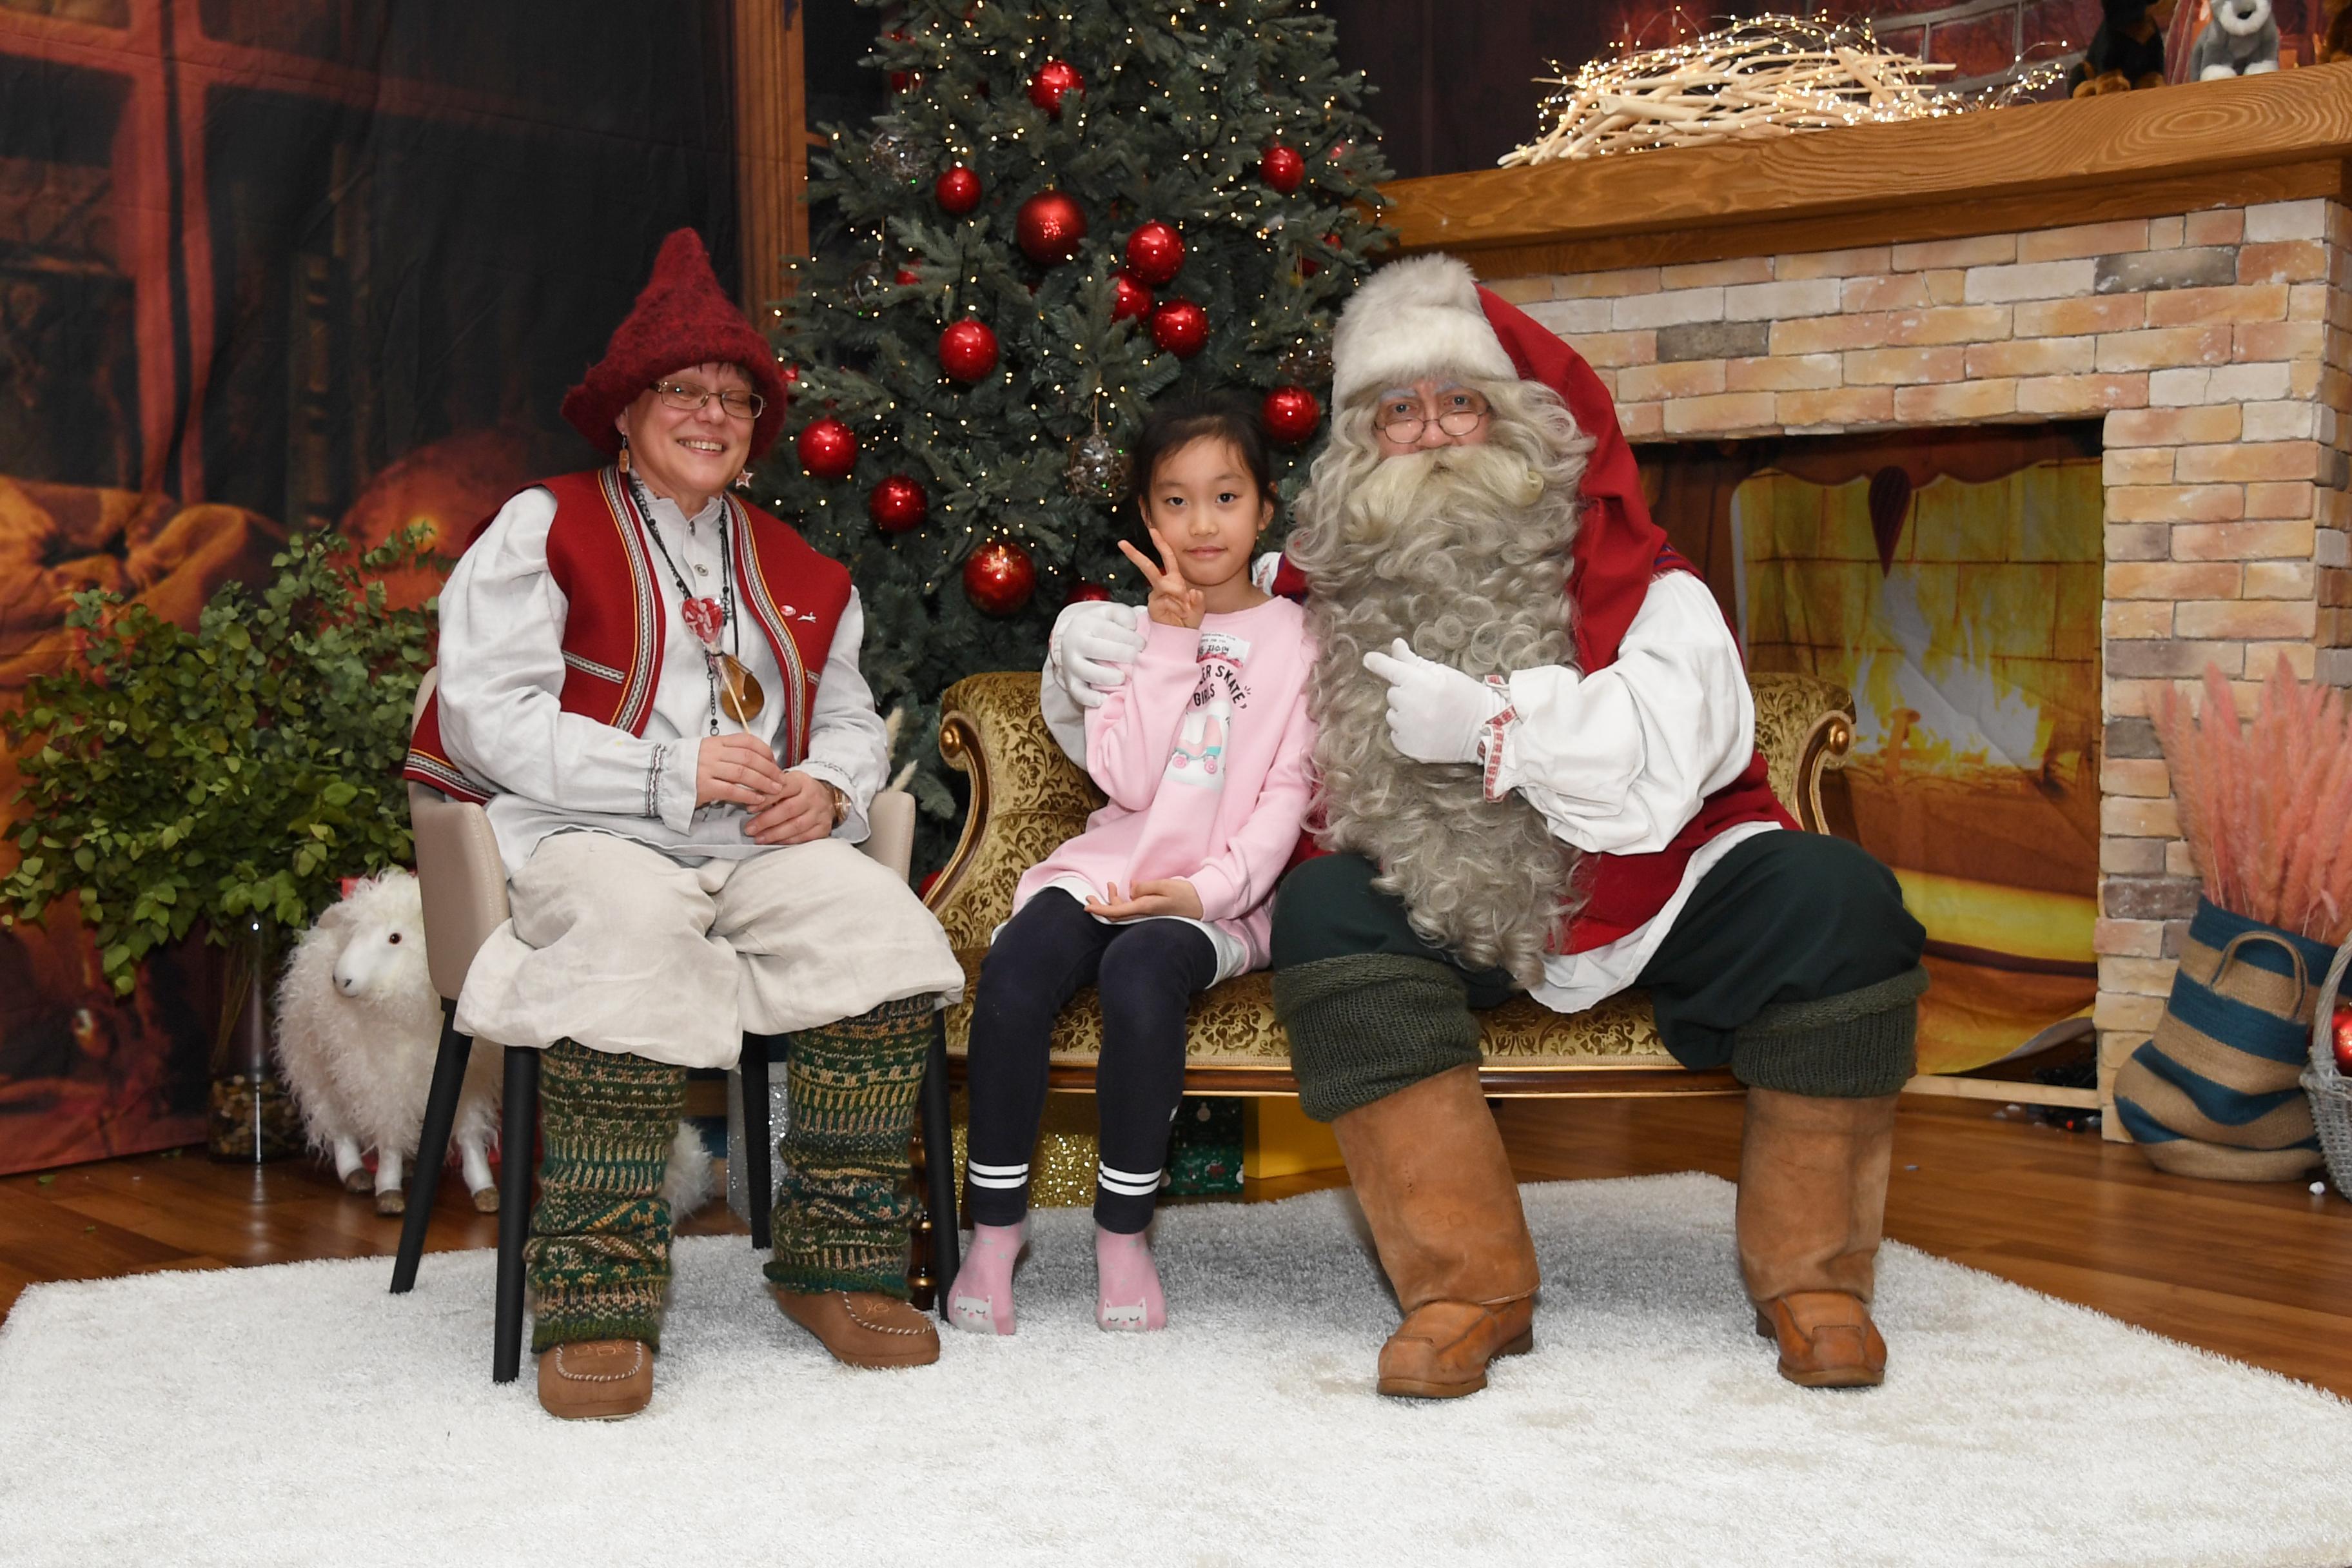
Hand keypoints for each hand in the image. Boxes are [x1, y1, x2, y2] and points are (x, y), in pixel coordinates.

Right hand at [696, 733, 792, 808]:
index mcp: (716, 742)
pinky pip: (731, 791)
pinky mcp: (704, 787)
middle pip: (749, 758)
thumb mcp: (708, 750)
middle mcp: (713, 753)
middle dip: (769, 769)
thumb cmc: (690, 765)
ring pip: (743, 773)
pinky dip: (748, 795)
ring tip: (775, 790)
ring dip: (763, 782)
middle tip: (780, 779)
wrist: (662, 776)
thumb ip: (729, 751)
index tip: (775, 762)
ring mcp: (707, 769)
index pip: (747, 741)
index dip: (765, 751)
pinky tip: (758, 800)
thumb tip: (759, 759)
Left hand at [747, 769, 836, 845]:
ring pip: (796, 826)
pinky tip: (774, 842)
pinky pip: (804, 837)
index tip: (749, 808)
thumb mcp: (786, 782)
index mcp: (801, 781)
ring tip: (759, 838)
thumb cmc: (799, 791)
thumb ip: (769, 789)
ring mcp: (820, 813)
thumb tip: (747, 798)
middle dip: (766, 821)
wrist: (825, 798)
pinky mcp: (823, 828)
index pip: (783, 789)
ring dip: (775, 834)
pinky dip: (787, 841)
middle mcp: (813, 796)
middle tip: (750, 829)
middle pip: (788, 809)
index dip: (765, 799)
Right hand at [1049, 600, 1147, 709]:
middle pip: (1096, 649)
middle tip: (1137, 658)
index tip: (1143, 644)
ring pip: (1085, 671)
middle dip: (1120, 653)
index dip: (1128, 637)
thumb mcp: (1110, 613)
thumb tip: (1133, 625)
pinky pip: (1077, 692)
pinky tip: (1104, 699)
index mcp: (1086, 623)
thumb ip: (1123, 614)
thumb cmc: (1101, 627)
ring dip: (1106, 676)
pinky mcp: (1070, 681)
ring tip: (1123, 678)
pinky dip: (1089, 698)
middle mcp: (1075, 642)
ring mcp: (1070, 663)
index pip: (1108, 629)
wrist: (1076, 639)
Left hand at [1083, 878, 1204, 921]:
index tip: (1086, 907)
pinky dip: (1123, 901)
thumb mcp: (1166, 885)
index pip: (1117, 912)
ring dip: (1112, 900)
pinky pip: (1131, 909)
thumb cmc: (1186, 893)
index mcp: (1145, 908)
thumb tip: (1131, 890)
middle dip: (1101, 906)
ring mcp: (1147, 915)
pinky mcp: (1151, 913)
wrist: (1203, 903)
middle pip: (1116, 914)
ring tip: (1109, 885)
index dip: (1100, 909)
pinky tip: (1123, 890)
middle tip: (1088, 896)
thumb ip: (1146, 887)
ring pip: (1123, 911)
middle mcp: (1143, 915)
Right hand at [1117, 527, 1205, 628]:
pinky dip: (1177, 607)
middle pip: (1148, 567)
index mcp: (1174, 580)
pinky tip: (1180, 614)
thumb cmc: (1188, 619)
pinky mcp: (1153, 605)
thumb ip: (1198, 600)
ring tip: (1185, 608)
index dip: (1160, 543)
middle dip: (1136, 555)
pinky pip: (1166, 601)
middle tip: (1122, 543)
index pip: (1167, 557)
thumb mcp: (1198, 608)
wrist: (1180, 635)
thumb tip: (1192, 592)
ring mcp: (1156, 595)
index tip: (1152, 530)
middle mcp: (1163, 585)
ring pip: (1164, 585)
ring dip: (1178, 596)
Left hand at [1360, 638, 1506, 764]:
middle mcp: (1410, 706)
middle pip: (1393, 693)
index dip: (1379, 663)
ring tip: (1429, 716)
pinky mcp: (1408, 748)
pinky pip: (1396, 733)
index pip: (1391, 670)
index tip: (1368, 659)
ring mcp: (1408, 729)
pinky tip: (1426, 730)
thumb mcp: (1443, 673)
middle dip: (1406, 693)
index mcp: (1419, 683)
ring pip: (1393, 714)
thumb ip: (1414, 661)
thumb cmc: (1466, 696)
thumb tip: (1396, 645)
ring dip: (1405, 713)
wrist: (1485, 730)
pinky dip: (1406, 731)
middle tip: (1429, 697)